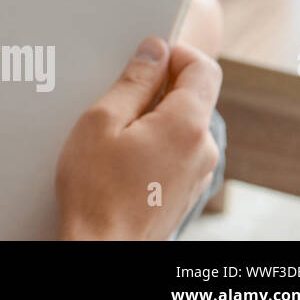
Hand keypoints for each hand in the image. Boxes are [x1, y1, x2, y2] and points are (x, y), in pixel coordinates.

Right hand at [55, 37, 222, 239]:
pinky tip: (122, 158)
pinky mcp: (187, 191)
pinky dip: (156, 143)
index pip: (203, 67)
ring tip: (113, 134)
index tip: (145, 57)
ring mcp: (199, 173)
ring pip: (184, 125)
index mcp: (187, 125)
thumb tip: (153, 51)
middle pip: (194, 96)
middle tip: (116, 98)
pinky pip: (178, 151)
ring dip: (154, 117)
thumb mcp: (101, 122)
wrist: (103, 248)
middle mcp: (203, 148)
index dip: (174, 52)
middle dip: (158, 87)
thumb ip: (133, 81)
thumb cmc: (95, 192)